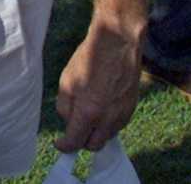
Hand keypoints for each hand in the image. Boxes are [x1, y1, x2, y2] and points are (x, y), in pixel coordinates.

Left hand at [55, 21, 141, 152]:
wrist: (118, 44)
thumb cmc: (89, 59)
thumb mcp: (66, 81)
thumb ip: (65, 107)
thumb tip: (69, 121)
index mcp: (89, 113)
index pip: (75, 142)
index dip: (65, 146)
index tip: (59, 144)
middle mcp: (108, 119)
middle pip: (93, 145)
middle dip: (81, 141)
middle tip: (73, 129)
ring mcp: (122, 115)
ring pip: (106, 136)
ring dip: (95, 132)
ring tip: (87, 113)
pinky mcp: (131, 109)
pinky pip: (117, 125)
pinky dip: (107, 123)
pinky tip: (100, 106)